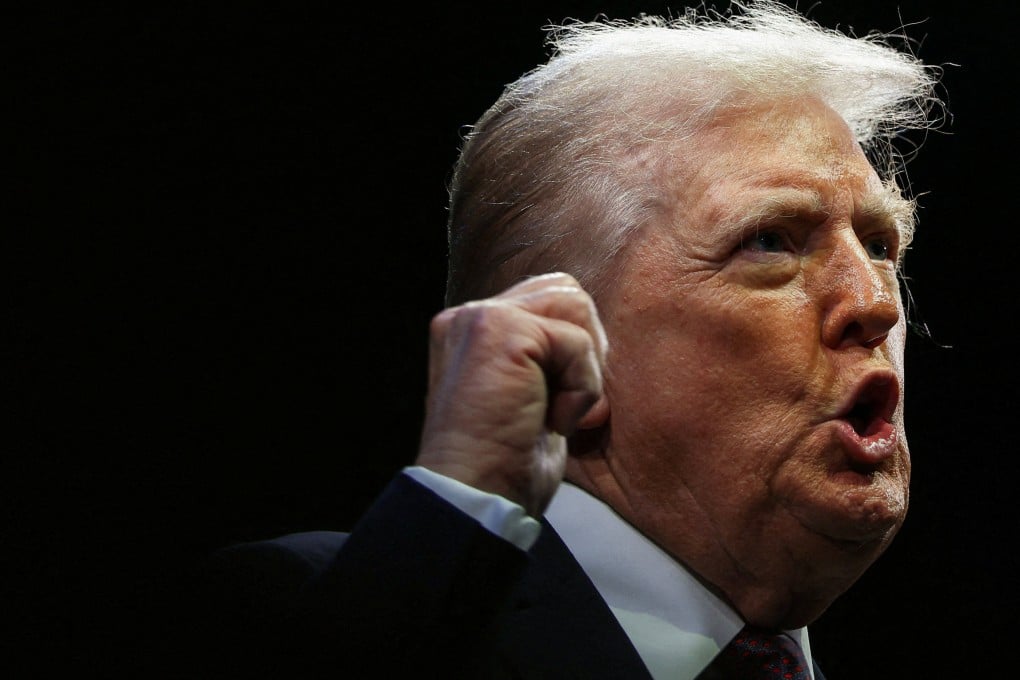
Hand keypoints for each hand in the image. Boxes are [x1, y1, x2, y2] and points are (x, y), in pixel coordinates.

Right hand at [415, 273, 608, 516]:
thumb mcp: (530, 401)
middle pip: (567, 294)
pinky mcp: (502, 331)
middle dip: (584, 352)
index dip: (574, 351)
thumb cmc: (504, 464)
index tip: (561, 408)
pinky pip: (577, 342)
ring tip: (556, 412)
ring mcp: (482, 318)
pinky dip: (581, 388)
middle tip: (568, 408)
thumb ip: (548, 362)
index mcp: (473, 331)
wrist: (473, 497)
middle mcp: (470, 316)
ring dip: (583, 369)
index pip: (548, 302)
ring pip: (575, 308)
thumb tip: (597, 346)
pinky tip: (552, 421)